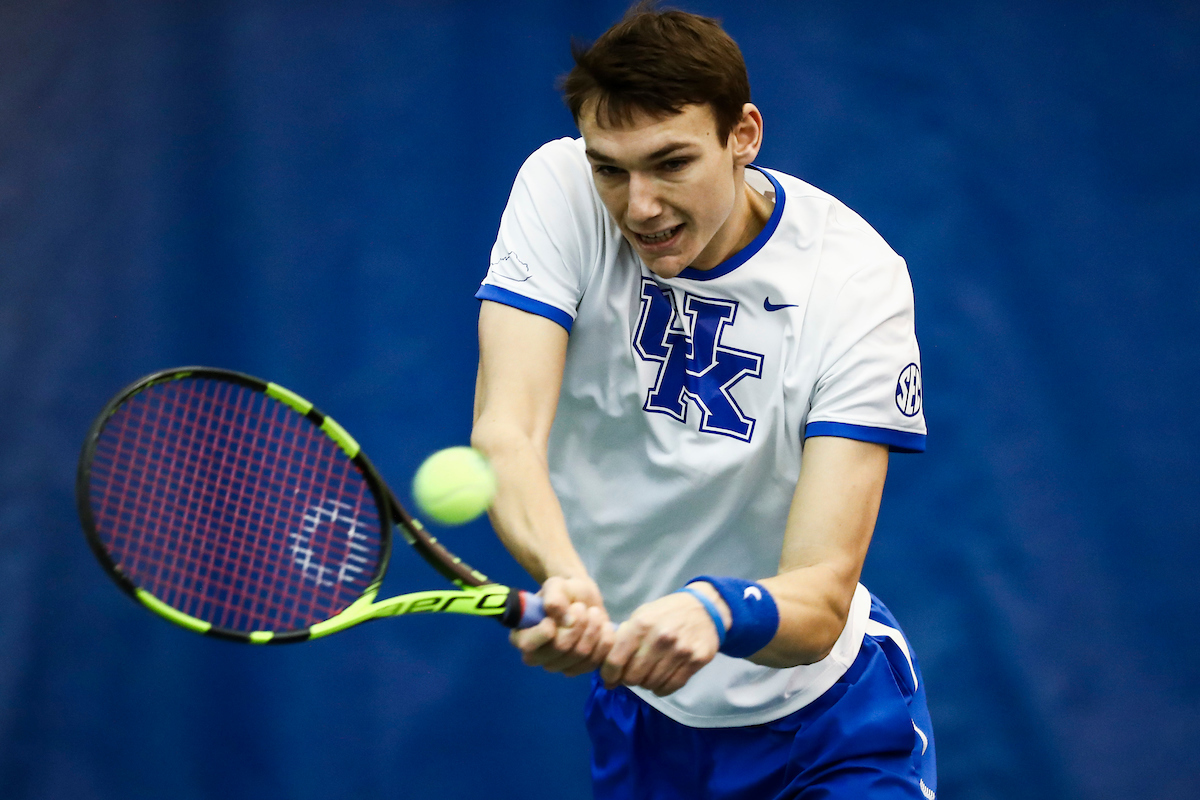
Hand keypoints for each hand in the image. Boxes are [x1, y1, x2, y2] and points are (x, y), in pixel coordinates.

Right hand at [509, 575, 613, 676]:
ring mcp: (558, 666)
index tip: (560, 611)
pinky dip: (604, 640)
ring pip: (580, 654)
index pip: (528, 645)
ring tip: (593, 612)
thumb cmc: (564, 592)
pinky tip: (603, 626)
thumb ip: (554, 598)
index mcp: (521, 637)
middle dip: (577, 623)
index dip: (546, 630)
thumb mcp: (556, 585)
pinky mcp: (580, 669)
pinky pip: (596, 661)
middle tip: (581, 607)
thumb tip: (563, 618)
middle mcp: (537, 657)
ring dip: (592, 629)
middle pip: (560, 649)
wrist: (583, 599)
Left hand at [600, 589, 724, 696]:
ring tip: (649, 673)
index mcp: (642, 624)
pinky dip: (661, 688)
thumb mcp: (641, 616)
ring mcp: (680, 650)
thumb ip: (623, 639)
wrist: (704, 608)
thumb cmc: (666, 613)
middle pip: (633, 677)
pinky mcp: (696, 661)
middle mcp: (660, 638)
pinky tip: (661, 679)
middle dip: (628, 679)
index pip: (616, 660)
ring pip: (651, 684)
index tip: (609, 679)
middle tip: (633, 674)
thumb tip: (607, 669)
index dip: (608, 674)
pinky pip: (670, 687)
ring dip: (646, 683)